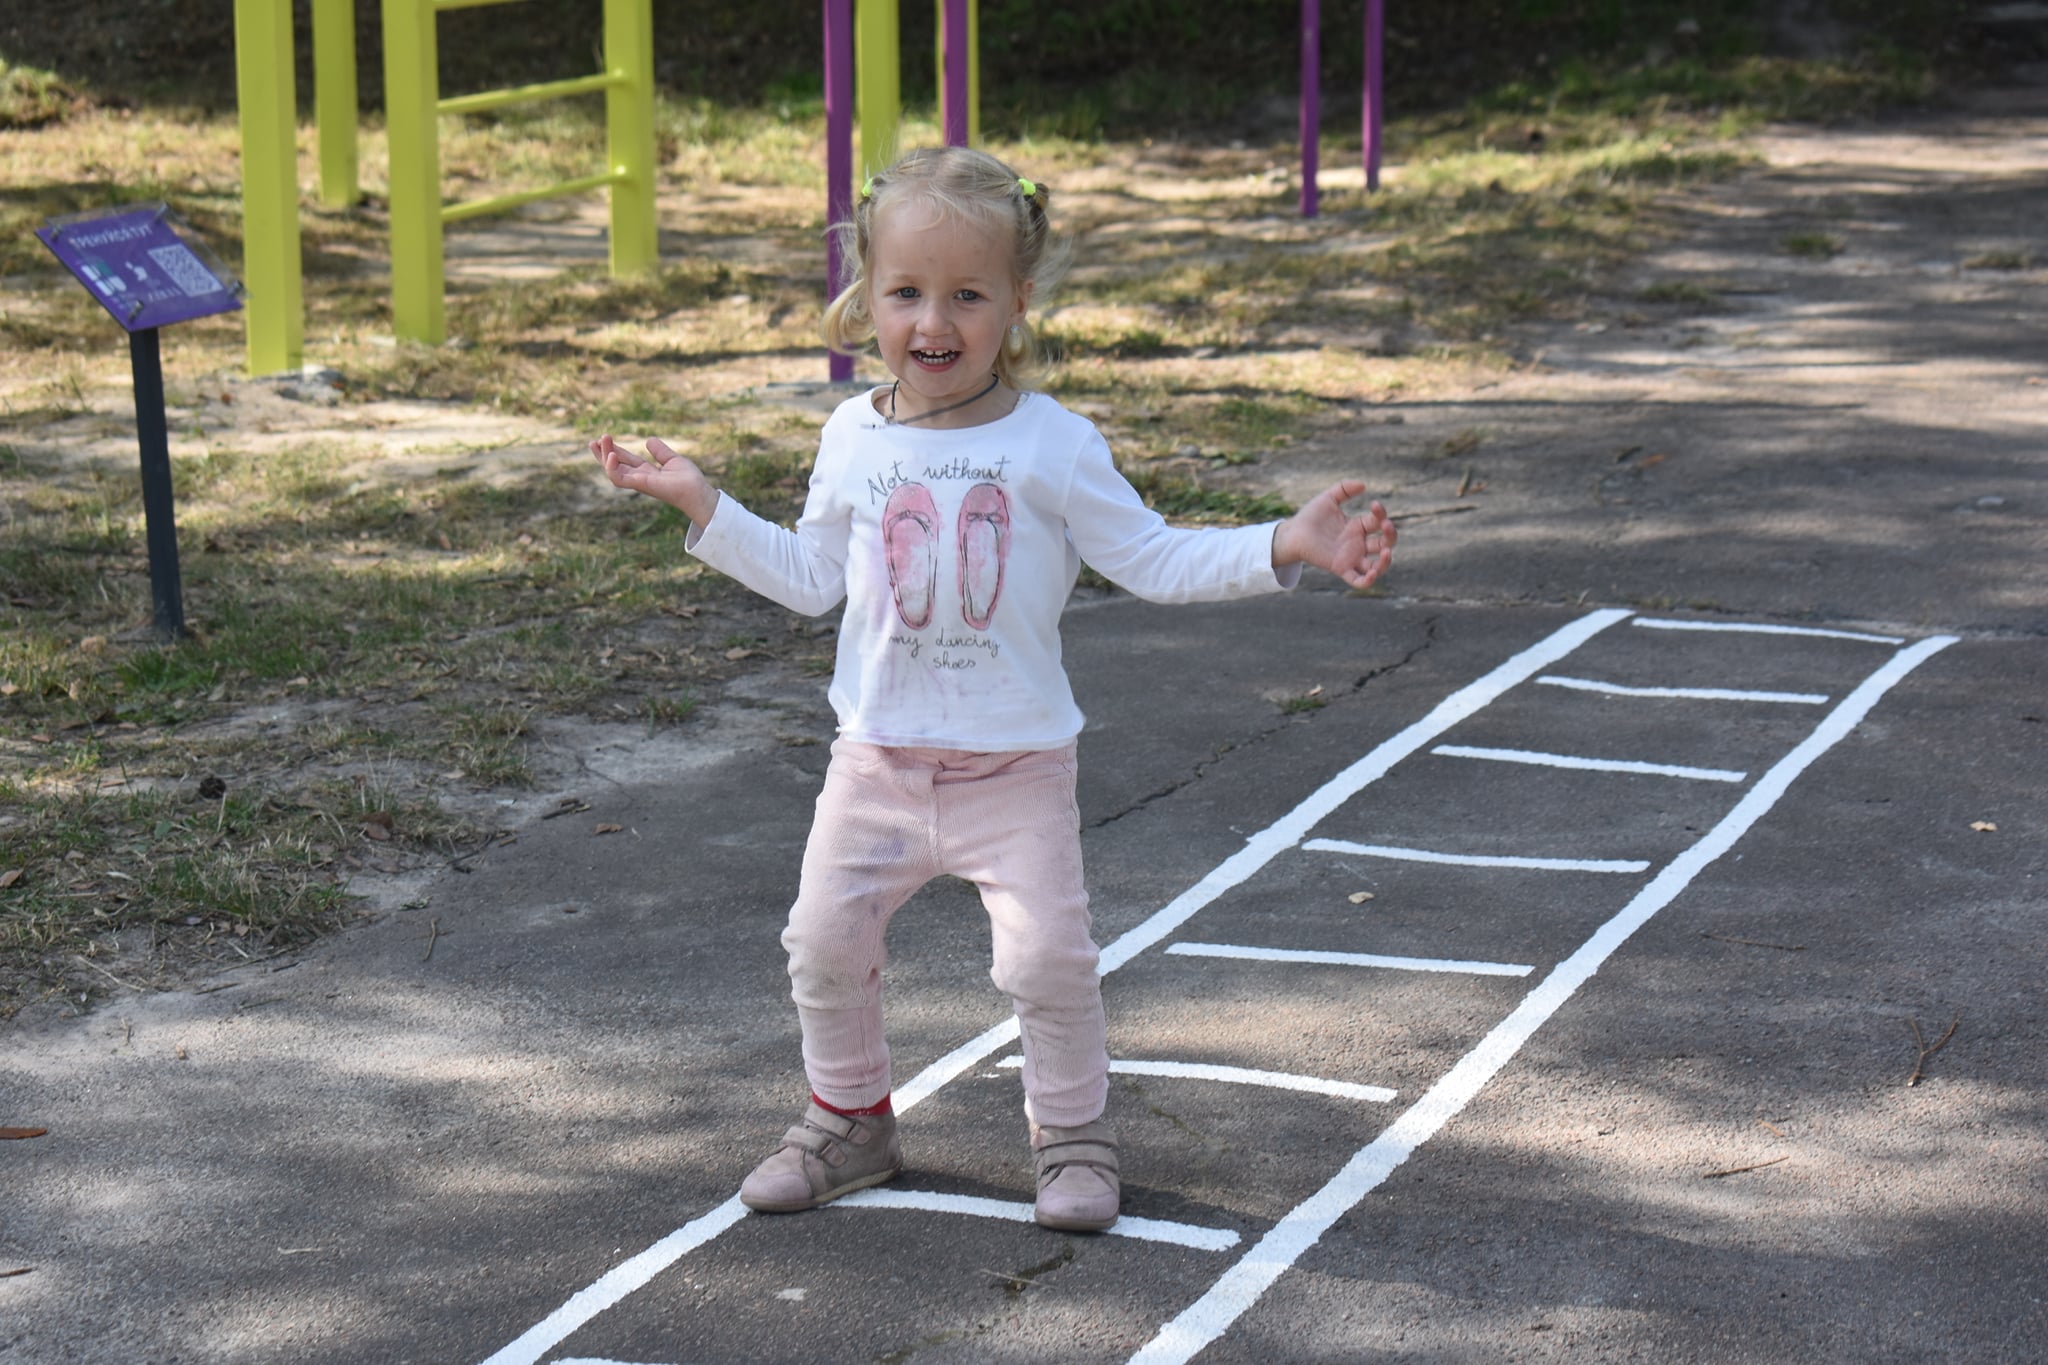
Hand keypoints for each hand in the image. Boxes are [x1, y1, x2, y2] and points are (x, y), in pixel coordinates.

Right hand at [590, 434, 719, 524]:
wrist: (697, 491)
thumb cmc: (688, 480)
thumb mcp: (672, 460)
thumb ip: (660, 451)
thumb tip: (648, 440)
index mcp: (645, 472)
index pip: (624, 460)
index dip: (613, 450)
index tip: (603, 438)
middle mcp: (639, 478)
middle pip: (614, 466)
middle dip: (602, 454)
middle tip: (593, 440)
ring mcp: (638, 482)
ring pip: (613, 472)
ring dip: (604, 457)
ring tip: (601, 441)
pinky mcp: (640, 484)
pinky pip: (619, 479)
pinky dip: (612, 468)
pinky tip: (611, 454)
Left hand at [1272, 479, 1396, 589]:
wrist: (1292, 534)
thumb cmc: (1309, 517)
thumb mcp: (1327, 499)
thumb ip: (1344, 489)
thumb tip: (1363, 485)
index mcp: (1358, 527)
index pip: (1378, 522)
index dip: (1381, 513)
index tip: (1374, 504)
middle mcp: (1358, 544)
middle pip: (1385, 543)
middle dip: (1390, 535)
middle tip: (1386, 525)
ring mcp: (1351, 558)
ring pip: (1377, 566)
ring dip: (1386, 561)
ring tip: (1386, 552)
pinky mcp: (1341, 568)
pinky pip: (1358, 581)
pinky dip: (1367, 581)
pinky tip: (1372, 574)